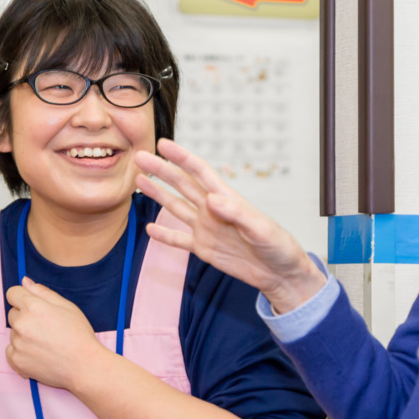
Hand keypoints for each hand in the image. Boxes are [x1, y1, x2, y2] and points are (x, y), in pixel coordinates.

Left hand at [5, 277, 107, 389]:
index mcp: (33, 306)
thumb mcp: (67, 306)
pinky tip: (38, 354)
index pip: (12, 293)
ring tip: (45, 343)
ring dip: (24, 335)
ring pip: (14, 332)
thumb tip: (24, 281)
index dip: (24, 298)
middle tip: (45, 327)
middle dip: (25, 317)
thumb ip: (43, 292)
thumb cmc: (79, 334)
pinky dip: (21, 351)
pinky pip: (11, 350)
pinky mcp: (15, 360)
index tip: (34, 306)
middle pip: (12, 313)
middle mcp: (21, 323)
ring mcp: (17, 343)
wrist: (84, 366)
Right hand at [134, 139, 325, 313]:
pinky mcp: (204, 248)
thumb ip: (236, 213)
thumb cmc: (277, 246)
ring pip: (176, 207)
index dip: (182, 158)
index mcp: (227, 199)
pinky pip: (179, 240)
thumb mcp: (261, 228)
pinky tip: (150, 229)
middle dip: (162, 170)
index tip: (164, 144)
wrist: (279, 274)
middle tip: (141, 157)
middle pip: (182, 185)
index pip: (200, 172)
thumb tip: (211, 198)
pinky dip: (165, 235)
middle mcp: (212, 210)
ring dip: (158, 194)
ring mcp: (206, 229)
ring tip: (139, 180)